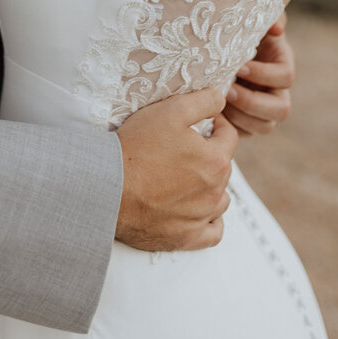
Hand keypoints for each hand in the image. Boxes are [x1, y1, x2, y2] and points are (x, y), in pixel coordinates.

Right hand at [115, 89, 238, 251]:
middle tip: (187, 146)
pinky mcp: (185, 238)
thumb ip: (204, 101)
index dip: (218, 123)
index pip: (229, 137)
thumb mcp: (172, 110)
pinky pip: (213, 232)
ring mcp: (200, 218)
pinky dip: (210, 220)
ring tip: (190, 176)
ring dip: (211, 186)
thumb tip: (221, 100)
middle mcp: (214, 193)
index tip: (204, 120)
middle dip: (210, 153)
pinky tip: (199, 210)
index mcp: (215, 161)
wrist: (108, 188)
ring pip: (220, 199)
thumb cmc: (138, 148)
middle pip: (223, 167)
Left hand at [224, 13, 294, 137]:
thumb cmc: (237, 32)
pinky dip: (228, 128)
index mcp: (282, 66)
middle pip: (281, 109)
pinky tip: (210, 113)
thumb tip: (276, 28)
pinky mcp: (246, 124)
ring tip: (217, 102)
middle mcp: (277, 92)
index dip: (264, 74)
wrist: (218, 52)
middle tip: (227, 89)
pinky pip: (244, 135)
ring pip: (264, 126)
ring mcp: (263, 111)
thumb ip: (266, 17)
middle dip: (253, 102)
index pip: (286, 77)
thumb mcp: (251, 21)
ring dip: (241, 118)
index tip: (240, 66)